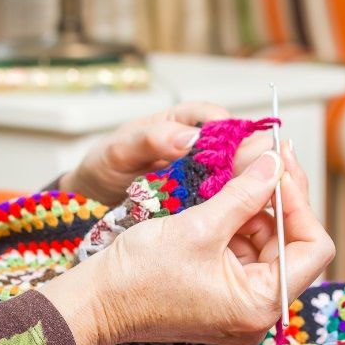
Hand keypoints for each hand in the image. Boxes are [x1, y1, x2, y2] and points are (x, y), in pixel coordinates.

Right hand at [40, 142, 333, 344]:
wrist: (95, 302)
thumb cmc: (139, 274)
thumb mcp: (199, 226)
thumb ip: (246, 192)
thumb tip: (276, 162)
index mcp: (261, 304)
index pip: (314, 248)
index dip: (300, 203)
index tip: (280, 168)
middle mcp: (260, 311)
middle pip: (295, 245)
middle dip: (281, 200)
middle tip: (268, 158)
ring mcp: (243, 306)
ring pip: (272, 245)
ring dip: (260, 208)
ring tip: (242, 174)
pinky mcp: (227, 296)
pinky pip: (248, 254)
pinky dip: (242, 223)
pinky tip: (228, 197)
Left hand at [59, 101, 276, 204]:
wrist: (92, 204)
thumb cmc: (105, 167)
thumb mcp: (119, 151)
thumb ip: (150, 140)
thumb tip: (189, 138)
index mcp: (184, 123)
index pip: (218, 119)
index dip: (233, 133)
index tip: (237, 149)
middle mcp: (201, 148)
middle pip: (240, 148)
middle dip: (251, 164)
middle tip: (253, 183)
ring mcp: (206, 177)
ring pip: (240, 179)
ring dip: (248, 192)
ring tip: (252, 209)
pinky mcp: (205, 205)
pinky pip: (227, 205)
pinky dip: (235, 213)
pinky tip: (240, 225)